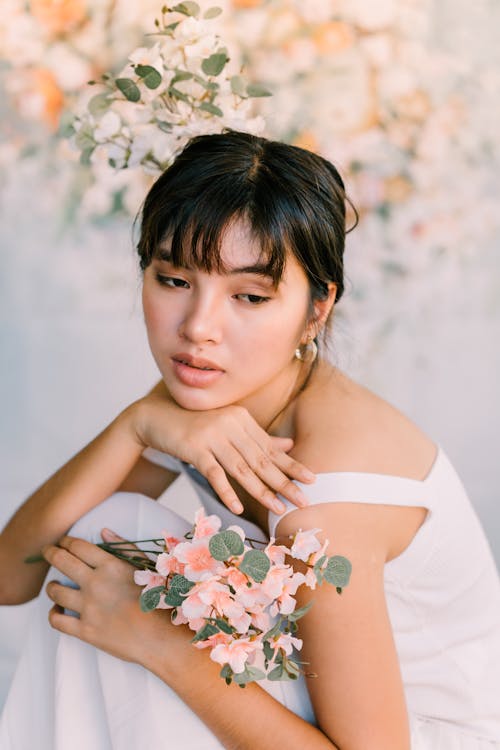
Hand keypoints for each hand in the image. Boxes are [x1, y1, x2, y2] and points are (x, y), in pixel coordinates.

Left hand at [42, 532, 179, 665]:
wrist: (160, 636)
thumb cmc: (157, 598)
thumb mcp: (145, 566)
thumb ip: (124, 547)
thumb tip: (103, 532)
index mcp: (110, 566)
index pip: (78, 547)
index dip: (66, 541)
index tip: (62, 541)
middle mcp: (95, 583)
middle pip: (61, 561)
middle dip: (50, 553)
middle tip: (47, 551)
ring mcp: (88, 607)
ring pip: (55, 590)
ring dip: (51, 585)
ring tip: (53, 584)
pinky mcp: (85, 630)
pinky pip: (57, 620)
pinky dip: (53, 613)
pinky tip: (57, 609)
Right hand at [129, 380, 315, 514]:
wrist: (156, 417)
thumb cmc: (195, 425)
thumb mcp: (228, 428)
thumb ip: (257, 438)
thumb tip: (288, 445)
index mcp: (242, 419)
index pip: (270, 448)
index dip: (291, 465)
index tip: (311, 480)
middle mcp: (230, 424)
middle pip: (260, 459)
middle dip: (283, 482)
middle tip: (303, 500)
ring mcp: (212, 435)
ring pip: (241, 468)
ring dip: (261, 491)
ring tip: (278, 508)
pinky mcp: (194, 447)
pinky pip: (214, 473)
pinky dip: (226, 491)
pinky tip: (237, 508)